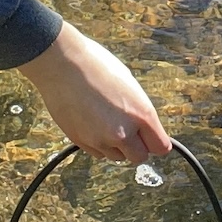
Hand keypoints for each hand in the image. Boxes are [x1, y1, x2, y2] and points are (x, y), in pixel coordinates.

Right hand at [15, 23, 172, 163]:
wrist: (61, 63)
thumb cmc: (96, 66)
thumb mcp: (128, 84)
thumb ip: (138, 110)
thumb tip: (143, 126)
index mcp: (141, 114)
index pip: (160, 146)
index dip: (156, 142)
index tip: (152, 138)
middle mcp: (123, 132)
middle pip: (139, 157)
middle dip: (137, 147)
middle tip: (129, 132)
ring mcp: (100, 139)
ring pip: (117, 157)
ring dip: (116, 146)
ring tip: (105, 122)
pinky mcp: (80, 141)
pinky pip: (97, 152)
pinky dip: (98, 144)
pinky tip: (92, 123)